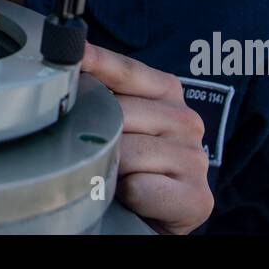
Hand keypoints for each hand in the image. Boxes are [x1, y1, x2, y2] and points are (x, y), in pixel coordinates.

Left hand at [81, 42, 213, 233]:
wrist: (153, 217)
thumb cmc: (131, 165)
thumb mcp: (119, 121)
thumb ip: (103, 93)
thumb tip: (71, 68)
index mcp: (168, 93)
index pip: (126, 71)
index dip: (98, 61)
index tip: (75, 52)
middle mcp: (187, 120)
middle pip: (119, 113)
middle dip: (97, 133)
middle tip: (90, 150)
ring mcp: (195, 159)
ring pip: (126, 152)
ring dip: (110, 169)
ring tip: (114, 176)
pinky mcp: (197, 197)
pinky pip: (139, 187)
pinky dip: (126, 196)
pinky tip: (132, 198)